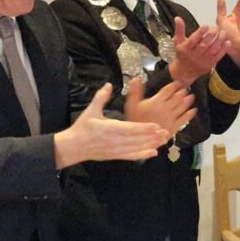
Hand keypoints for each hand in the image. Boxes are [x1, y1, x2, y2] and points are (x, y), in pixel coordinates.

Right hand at [55, 83, 170, 167]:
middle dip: (152, 136)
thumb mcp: (90, 110)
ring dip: (150, 145)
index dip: (144, 128)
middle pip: (136, 139)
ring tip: (164, 141)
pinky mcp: (115, 156)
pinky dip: (142, 155)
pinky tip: (153, 153)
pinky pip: (131, 156)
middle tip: (166, 133)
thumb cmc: (83, 127)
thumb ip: (101, 97)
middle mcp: (114, 140)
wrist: (73, 146)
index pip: (130, 128)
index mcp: (109, 128)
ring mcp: (115, 150)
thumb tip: (109, 84)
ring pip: (136, 148)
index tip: (157, 126)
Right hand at [124, 78, 196, 134]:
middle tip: (186, 89)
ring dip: (188, 100)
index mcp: (156, 101)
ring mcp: (171, 117)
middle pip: (178, 97)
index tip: (178, 82)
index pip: (168, 90)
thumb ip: (135, 91)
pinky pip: (185, 118)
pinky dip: (190, 113)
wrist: (139, 138)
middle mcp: (166, 108)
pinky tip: (193, 110)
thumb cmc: (135, 121)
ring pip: (183, 106)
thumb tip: (136, 79)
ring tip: (191, 96)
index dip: (175, 85)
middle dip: (183, 91)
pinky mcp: (174, 127)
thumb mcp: (131, 105)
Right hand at [168, 18, 228, 84]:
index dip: (200, 33)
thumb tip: (178, 17)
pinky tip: (227, 42)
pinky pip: (217, 57)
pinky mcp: (209, 65)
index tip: (206, 25)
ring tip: (223, 32)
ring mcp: (202, 61)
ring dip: (219, 41)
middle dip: (211, 35)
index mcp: (186, 49)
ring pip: (212, 50)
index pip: (193, 40)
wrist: (184, 72)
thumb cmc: (182, 54)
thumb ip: (179, 30)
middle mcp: (194, 55)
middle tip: (216, 27)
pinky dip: (223, 49)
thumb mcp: (178, 42)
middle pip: (204, 45)